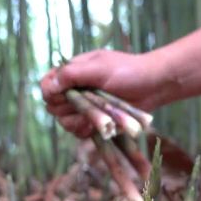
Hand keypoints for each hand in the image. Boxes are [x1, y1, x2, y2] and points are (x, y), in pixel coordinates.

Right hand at [40, 49, 171, 137]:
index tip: (61, 96)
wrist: (154, 86)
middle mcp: (75, 90)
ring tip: (98, 116)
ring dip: (79, 121)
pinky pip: (79, 132)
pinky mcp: (94, 121)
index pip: (47, 83)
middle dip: (69, 108)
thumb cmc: (129, 72)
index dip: (50, 92)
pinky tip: (102, 125)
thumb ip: (72, 74)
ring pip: (65, 122)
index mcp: (73, 72)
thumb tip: (48, 86)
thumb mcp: (99, 68)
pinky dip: (87, 130)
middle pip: (53, 106)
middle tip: (88, 102)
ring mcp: (84, 107)